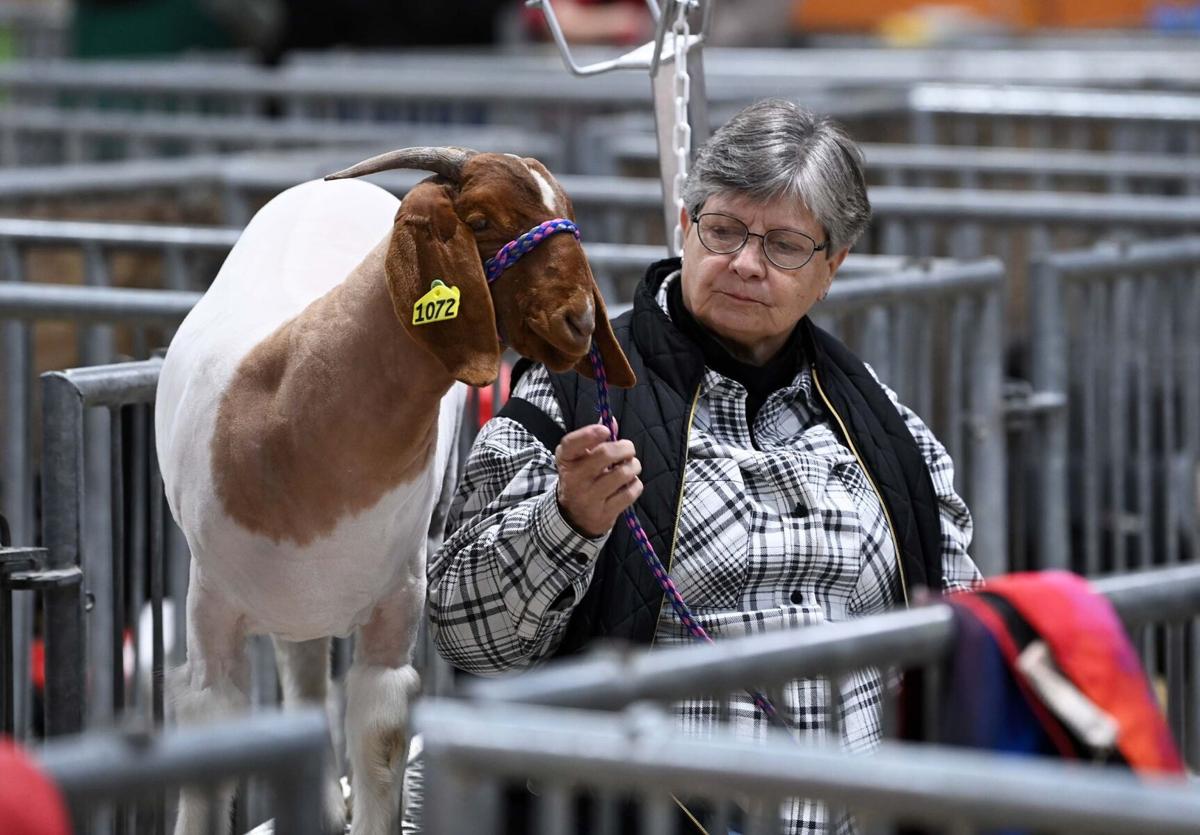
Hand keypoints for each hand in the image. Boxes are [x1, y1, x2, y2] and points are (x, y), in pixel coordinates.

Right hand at [554, 421, 642, 537]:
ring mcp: (588, 498)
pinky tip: (630, 484)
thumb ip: (594, 438)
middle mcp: (574, 479)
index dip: (590, 434)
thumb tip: (611, 419)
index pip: (572, 444)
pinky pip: (629, 493)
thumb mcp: (581, 458)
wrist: (573, 515)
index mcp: (566, 461)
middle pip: (605, 454)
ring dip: (634, 466)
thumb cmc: (582, 478)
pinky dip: (636, 485)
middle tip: (629, 450)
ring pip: (622, 473)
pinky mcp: (603, 514)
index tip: (606, 431)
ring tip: (631, 467)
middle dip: (625, 448)